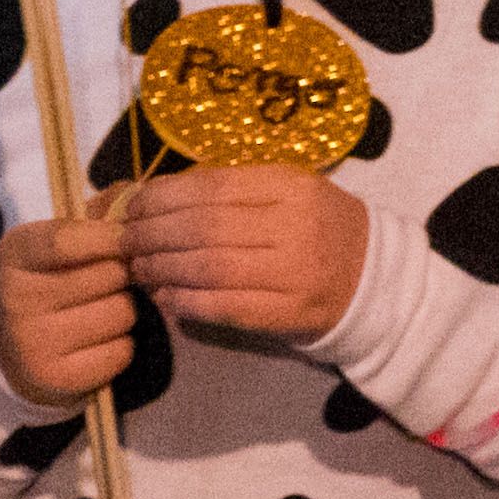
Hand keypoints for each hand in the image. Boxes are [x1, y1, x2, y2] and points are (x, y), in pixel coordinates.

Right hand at [0, 214, 138, 408]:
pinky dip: (120, 344)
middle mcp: (17, 300)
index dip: (111, 236)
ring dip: (124, 310)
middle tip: (104, 282)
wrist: (7, 349)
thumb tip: (140, 196)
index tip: (126, 238)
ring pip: (123, 313)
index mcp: (15, 255)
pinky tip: (95, 341)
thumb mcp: (55, 240)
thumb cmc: (47, 281)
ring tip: (97, 311)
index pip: (69, 238)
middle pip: (111, 275)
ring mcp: (34, 344)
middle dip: (121, 275)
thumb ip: (98, 215)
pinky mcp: (58, 379)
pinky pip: (122, 350)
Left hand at [118, 163, 370, 340]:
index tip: (133, 206)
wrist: (373, 277)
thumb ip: (232, 189)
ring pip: (208, 268)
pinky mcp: (289, 313)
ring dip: (161, 268)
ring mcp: (294, 272)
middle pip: (203, 227)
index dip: (161, 198)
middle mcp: (295, 226)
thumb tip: (157, 195)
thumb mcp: (287, 191)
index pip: (211, 187)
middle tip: (126, 241)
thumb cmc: (317, 226)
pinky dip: (184, 301)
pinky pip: (222, 306)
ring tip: (140, 267)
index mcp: (292, 186)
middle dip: (152, 234)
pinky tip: (166, 295)